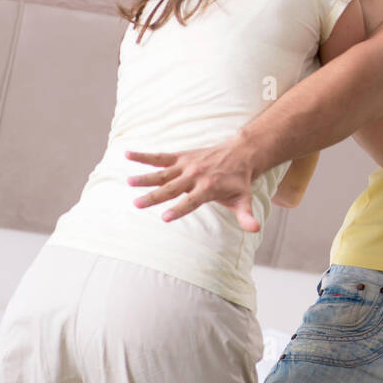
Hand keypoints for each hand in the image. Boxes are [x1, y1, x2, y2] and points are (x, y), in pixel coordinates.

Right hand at [124, 136, 261, 228]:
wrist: (241, 153)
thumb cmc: (239, 182)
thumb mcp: (244, 199)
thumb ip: (246, 215)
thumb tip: (255, 229)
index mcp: (209, 188)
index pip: (192, 201)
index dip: (179, 209)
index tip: (165, 217)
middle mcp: (196, 176)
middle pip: (172, 188)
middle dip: (154, 196)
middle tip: (137, 204)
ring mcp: (187, 165)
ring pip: (163, 172)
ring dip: (145, 177)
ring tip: (129, 181)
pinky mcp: (181, 157)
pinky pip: (161, 157)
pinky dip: (144, 155)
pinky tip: (128, 153)